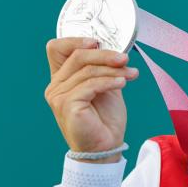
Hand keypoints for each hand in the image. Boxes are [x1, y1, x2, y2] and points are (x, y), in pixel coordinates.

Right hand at [44, 37, 138, 162]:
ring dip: (114, 70)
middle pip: (77, 55)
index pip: (57, 48)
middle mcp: (55, 85)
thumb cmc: (105, 118)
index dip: (76, 40)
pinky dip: (110, 81)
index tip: (98, 42)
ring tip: (132, 74)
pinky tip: (123, 83)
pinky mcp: (67, 105)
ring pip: (87, 70)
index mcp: (62, 78)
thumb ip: (104, 68)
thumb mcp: (106, 86)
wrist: (106, 146)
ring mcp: (58, 96)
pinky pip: (91, 85)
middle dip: (105, 54)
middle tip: (125, 58)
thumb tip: (115, 49)